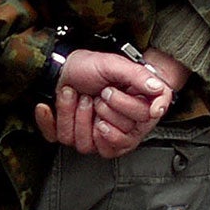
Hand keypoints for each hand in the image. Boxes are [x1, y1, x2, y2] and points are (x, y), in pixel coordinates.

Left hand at [35, 49, 171, 157]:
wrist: (63, 65)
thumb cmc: (90, 65)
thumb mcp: (115, 65)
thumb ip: (139, 77)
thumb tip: (159, 90)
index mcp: (133, 112)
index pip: (137, 127)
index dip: (122, 108)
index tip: (108, 92)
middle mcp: (115, 128)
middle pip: (113, 139)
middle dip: (99, 110)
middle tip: (95, 93)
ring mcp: (91, 135)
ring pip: (86, 144)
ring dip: (74, 114)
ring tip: (76, 94)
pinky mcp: (70, 135)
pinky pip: (60, 139)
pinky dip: (52, 120)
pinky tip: (50, 106)